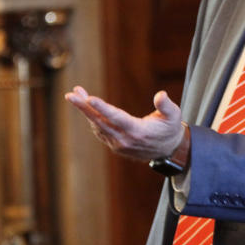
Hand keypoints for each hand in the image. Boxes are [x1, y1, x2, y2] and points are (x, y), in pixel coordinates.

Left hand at [64, 86, 184, 161]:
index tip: (89, 98)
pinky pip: (99, 131)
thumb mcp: (174, 116)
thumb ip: (166, 105)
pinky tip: (85, 106)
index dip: (102, 108)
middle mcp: (125, 140)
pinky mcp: (115, 145)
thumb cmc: (170, 128)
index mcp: (138, 131)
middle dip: (84, 107)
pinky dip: (91, 118)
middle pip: (100, 121)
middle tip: (70, 95)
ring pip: (97, 125)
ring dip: (85, 110)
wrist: (168, 150)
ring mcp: (118, 144)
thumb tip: (160, 95)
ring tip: (75, 93)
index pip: (116, 118)